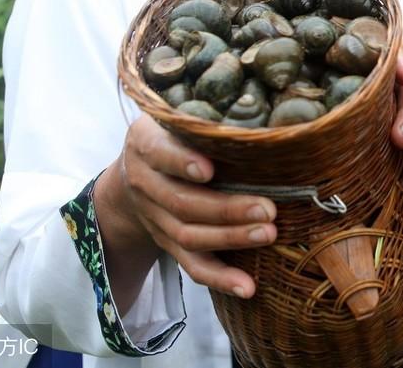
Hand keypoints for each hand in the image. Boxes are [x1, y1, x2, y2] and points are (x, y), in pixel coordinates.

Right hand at [97, 114, 277, 300]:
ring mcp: (154, 217)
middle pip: (182, 202)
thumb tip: (266, 115)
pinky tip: (247, 287)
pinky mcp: (166, 243)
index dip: (182, 162)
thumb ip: (201, 117)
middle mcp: (144, 182)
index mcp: (145, 143)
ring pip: (188, 235)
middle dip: (226, 209)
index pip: (159, 153)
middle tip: (268, 209)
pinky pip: (191, 265)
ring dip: (230, 239)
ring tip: (268, 234)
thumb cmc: (171, 133)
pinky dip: (219, 278)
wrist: (133, 172)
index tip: (209, 169)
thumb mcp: (173, 115)